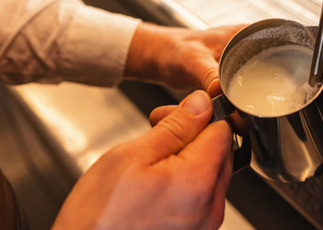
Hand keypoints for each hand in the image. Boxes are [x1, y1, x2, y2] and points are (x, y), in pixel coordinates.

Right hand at [52, 91, 232, 229]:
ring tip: (152, 161)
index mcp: (199, 182)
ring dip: (188, 159)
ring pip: (211, 174)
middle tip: (158, 132)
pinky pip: (201, 197)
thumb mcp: (133, 154)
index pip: (222, 130)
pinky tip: (156, 183)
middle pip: (220, 153)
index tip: (175, 114)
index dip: (198, 115)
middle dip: (193, 136)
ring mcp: (204, 224)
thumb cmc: (100, 213)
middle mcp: (209, 207)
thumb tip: (201, 104)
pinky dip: (184, 183)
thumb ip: (176, 126)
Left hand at [126, 22, 322, 109]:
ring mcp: (253, 65)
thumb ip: (204, 74)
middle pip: (301, 61)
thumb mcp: (189, 60)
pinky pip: (278, 89)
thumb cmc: (174, 49)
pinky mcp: (247, 81)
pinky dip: (297, 99)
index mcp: (248, 35)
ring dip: (316, 90)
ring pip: (294, 76)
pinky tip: (309, 112)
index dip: (318, 58)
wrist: (160, 57)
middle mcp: (255, 48)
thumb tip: (220, 89)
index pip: (294, 41)